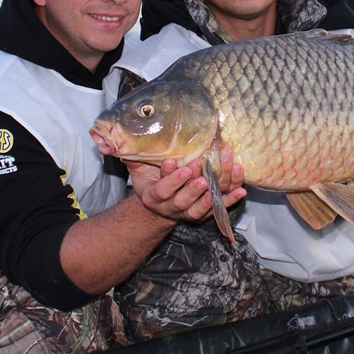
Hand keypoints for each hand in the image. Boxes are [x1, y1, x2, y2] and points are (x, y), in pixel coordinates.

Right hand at [126, 154, 244, 222]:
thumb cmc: (150, 179)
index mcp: (154, 197)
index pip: (162, 190)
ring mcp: (190, 212)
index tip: (172, 162)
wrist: (160, 205)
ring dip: (214, 191)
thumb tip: (110, 142)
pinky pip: (221, 206)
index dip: (169, 179)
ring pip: (203, 205)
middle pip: (183, 200)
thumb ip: (130, 156)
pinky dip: (232, 199)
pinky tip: (242, 190)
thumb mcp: (138, 169)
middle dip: (192, 186)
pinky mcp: (206, 211)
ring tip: (221, 175)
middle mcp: (172, 208)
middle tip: (201, 174)